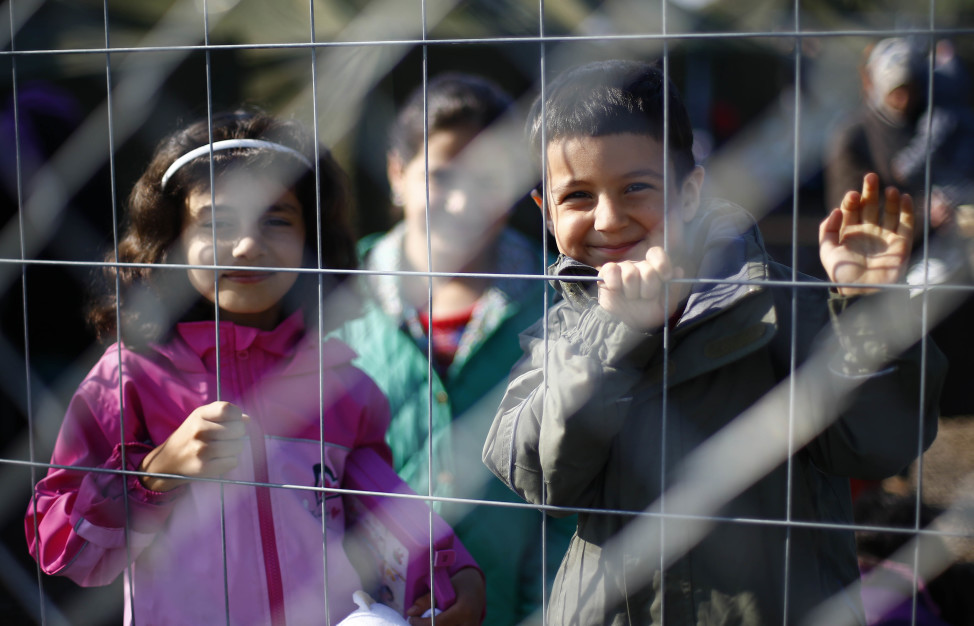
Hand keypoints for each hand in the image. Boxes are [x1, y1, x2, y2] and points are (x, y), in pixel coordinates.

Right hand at [138, 401, 249, 491]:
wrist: (168, 460)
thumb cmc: (191, 436)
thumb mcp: (202, 418)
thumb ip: (224, 414)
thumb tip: (248, 419)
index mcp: (199, 415)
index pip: (228, 409)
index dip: (237, 415)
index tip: (234, 421)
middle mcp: (199, 430)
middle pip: (238, 429)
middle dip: (238, 433)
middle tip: (228, 437)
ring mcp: (200, 449)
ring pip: (238, 446)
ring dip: (235, 448)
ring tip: (224, 448)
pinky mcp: (203, 467)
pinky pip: (232, 462)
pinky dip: (230, 461)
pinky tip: (219, 459)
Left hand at [405, 568, 484, 625]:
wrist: (476, 589)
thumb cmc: (458, 586)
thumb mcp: (443, 588)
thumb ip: (427, 600)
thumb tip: (410, 612)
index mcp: (464, 610)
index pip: (438, 623)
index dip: (421, 623)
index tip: (411, 619)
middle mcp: (470, 624)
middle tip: (416, 621)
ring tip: (425, 621)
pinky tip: (435, 623)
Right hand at [598, 246, 685, 330]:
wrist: (626, 326)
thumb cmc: (646, 314)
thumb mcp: (665, 306)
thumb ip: (673, 290)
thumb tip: (679, 271)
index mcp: (653, 269)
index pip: (656, 253)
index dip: (662, 264)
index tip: (665, 277)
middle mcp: (638, 266)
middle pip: (647, 268)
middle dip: (648, 288)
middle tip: (645, 297)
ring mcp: (622, 268)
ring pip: (630, 273)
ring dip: (632, 291)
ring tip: (631, 297)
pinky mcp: (606, 273)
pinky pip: (611, 270)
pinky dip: (615, 284)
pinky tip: (616, 290)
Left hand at [819, 173, 913, 295]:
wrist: (862, 292)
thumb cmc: (842, 274)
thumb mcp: (827, 251)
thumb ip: (826, 230)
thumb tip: (835, 210)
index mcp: (849, 233)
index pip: (852, 210)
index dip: (851, 201)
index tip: (851, 195)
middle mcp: (868, 232)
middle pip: (870, 206)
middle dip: (870, 191)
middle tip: (870, 176)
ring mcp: (885, 237)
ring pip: (889, 212)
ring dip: (890, 199)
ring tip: (889, 189)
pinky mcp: (901, 244)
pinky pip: (906, 224)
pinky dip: (907, 210)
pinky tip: (903, 197)